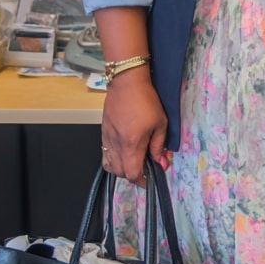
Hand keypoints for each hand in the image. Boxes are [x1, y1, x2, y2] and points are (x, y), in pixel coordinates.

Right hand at [100, 68, 169, 183]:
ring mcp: (107, 138)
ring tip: (133, 161)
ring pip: (110, 165)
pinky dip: (113, 159)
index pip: (132, 173)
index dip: (142, 180)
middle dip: (132, 175)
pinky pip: (105, 154)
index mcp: (132, 143)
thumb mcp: (160, 123)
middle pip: (120, 172)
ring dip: (122, 168)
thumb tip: (161, 163)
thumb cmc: (146, 100)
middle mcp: (116, 144)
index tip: (150, 179)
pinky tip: (123, 152)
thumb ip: (159, 146)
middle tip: (144, 169)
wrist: (126, 83)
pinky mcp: (103, 133)